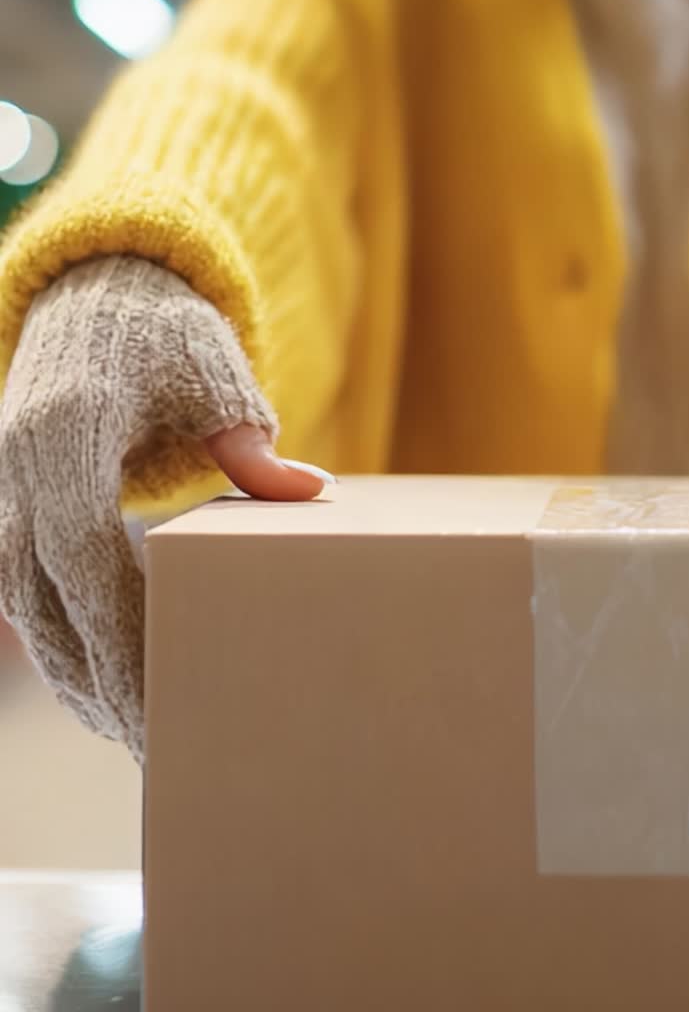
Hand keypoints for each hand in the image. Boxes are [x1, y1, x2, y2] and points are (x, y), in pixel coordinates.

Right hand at [0, 256, 330, 761]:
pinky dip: (56, 637)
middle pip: (38, 594)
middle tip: (150, 743)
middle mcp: (17, 462)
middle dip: (90, 676)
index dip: (111, 628)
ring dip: (69, 669)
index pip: (78, 549)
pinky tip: (98, 682)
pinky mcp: (5, 499)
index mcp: (67, 428)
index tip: (156, 695)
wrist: (95, 294)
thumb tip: (309, 494)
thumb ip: (247, 438)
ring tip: (128, 730)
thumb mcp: (212, 369)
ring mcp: (1, 482)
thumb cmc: (164, 332)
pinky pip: (17, 586)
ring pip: (19, 601)